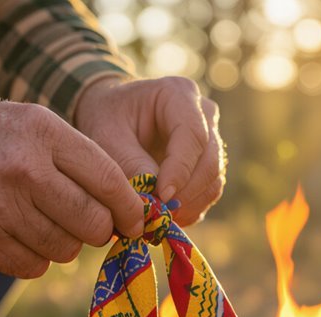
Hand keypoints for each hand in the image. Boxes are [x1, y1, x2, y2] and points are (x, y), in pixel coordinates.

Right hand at [0, 96, 143, 278]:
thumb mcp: (29, 123)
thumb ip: (76, 158)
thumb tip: (125, 209)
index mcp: (42, 133)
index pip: (108, 181)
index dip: (129, 209)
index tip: (134, 220)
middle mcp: (22, 169)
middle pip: (92, 224)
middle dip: (99, 231)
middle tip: (90, 225)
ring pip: (64, 251)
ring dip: (63, 244)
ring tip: (43, 223)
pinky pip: (31, 266)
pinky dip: (32, 257)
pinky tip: (16, 235)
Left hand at [74, 77, 225, 225]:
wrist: (114, 117)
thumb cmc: (109, 119)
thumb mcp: (107, 135)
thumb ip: (129, 162)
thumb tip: (156, 197)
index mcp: (178, 94)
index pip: (193, 135)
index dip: (181, 169)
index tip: (162, 196)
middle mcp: (204, 113)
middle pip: (210, 160)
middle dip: (186, 193)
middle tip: (159, 214)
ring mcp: (211, 139)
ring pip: (213, 180)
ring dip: (190, 205)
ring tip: (160, 218)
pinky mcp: (209, 163)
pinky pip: (209, 191)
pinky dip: (191, 209)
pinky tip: (167, 217)